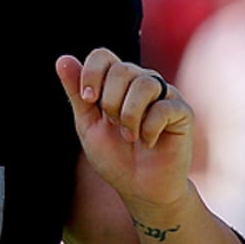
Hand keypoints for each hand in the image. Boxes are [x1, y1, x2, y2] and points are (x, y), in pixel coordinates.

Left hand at [55, 48, 192, 212]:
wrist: (139, 187)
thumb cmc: (114, 155)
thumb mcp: (87, 124)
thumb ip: (77, 93)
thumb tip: (62, 59)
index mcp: (116, 83)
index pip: (103, 56)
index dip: (92, 73)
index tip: (88, 99)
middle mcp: (141, 82)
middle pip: (122, 69)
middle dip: (110, 101)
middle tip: (112, 124)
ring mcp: (164, 95)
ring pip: (144, 83)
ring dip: (128, 115)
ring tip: (129, 136)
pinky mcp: (182, 112)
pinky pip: (164, 107)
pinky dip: (149, 128)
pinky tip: (148, 142)